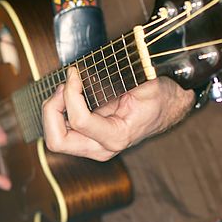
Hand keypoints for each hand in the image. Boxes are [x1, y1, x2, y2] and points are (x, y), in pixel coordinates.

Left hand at [42, 68, 194, 160]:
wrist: (168, 108)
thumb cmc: (158, 96)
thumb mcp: (143, 82)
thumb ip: (116, 79)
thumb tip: (82, 73)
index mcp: (117, 137)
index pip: (79, 120)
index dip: (70, 93)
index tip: (75, 73)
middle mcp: (101, 148)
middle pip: (57, 140)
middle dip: (52, 110)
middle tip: (63, 87)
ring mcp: (92, 146)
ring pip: (54, 138)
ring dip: (53, 110)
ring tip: (66, 88)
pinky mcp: (87, 140)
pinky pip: (60, 130)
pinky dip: (57, 111)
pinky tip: (69, 94)